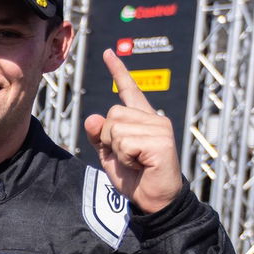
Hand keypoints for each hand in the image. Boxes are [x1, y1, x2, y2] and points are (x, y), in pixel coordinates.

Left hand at [83, 49, 183, 213]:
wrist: (153, 200)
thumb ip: (100, 136)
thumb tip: (92, 118)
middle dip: (109, 139)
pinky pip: (124, 142)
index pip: (128, 90)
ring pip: (115, 128)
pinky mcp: (161, 141)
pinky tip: (140, 164)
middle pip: (112, 115)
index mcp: (142, 119)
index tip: (108, 53)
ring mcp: (159, 128)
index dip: (118, 72)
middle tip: (127, 156)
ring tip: (135, 161)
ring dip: (117, 150)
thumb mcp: (110, 155)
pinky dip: (125, 157)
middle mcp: (153, 119)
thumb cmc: (135, 178)